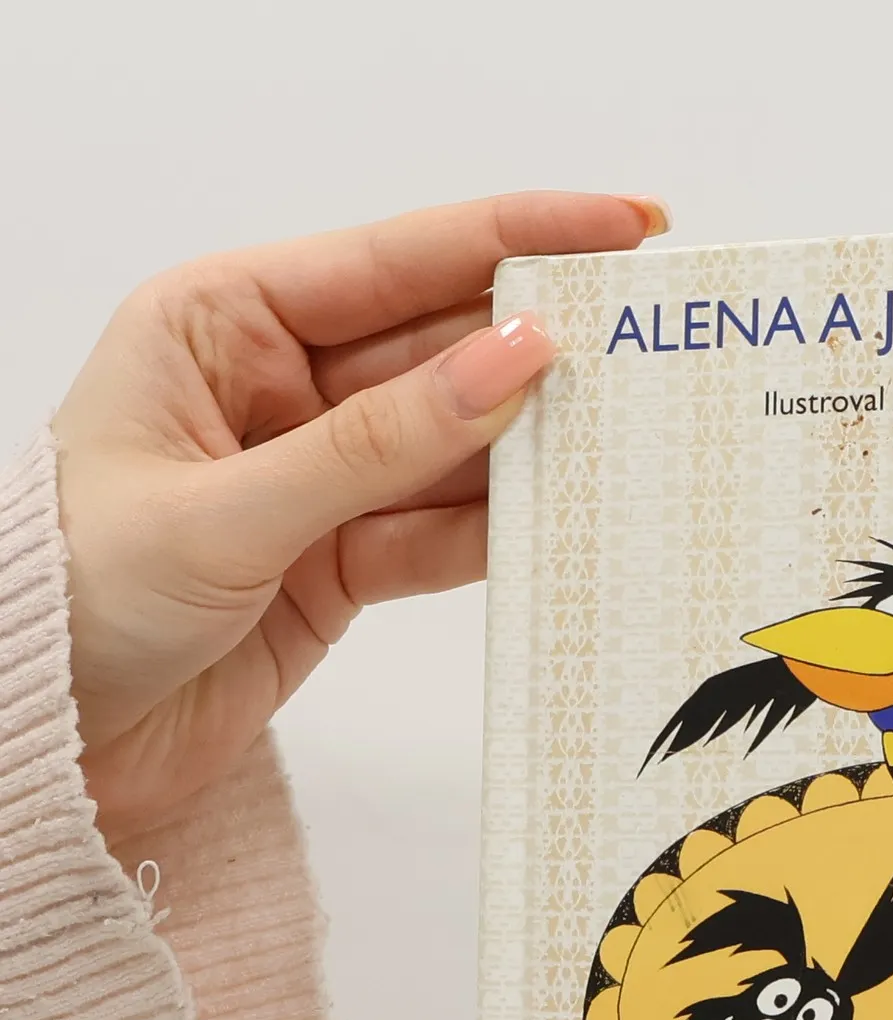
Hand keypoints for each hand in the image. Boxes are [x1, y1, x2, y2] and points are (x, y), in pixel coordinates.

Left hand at [50, 191, 668, 841]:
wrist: (50, 740)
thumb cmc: (77, 596)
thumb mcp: (230, 510)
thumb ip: (380, 441)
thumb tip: (514, 363)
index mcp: (218, 322)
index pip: (392, 260)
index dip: (514, 239)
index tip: (623, 230)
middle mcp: (275, 384)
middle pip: (438, 348)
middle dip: (541, 347)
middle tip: (655, 343)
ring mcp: (316, 474)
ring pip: (453, 446)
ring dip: (534, 448)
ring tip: (634, 437)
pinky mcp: (342, 558)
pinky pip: (440, 530)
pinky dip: (498, 533)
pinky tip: (566, 520)